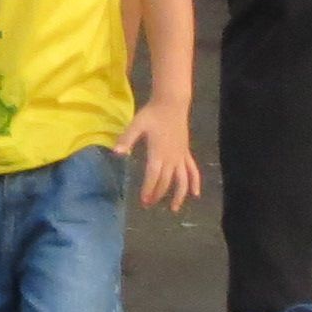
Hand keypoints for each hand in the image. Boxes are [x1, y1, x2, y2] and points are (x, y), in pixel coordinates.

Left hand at [121, 97, 202, 211]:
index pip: (153, 177)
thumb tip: (116, 153)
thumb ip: (127, 139)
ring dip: (179, 195)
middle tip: (149, 204)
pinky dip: (195, 182)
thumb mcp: (136, 124)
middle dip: (158, 194)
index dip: (149, 190)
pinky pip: (193, 170)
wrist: (171, 104)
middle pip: (165, 181)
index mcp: (158, 153)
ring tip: (174, 208)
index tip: (144, 201)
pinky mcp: (186, 153)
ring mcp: (180, 157)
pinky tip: (195, 194)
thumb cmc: (152, 114)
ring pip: (182, 180)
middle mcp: (171, 158)